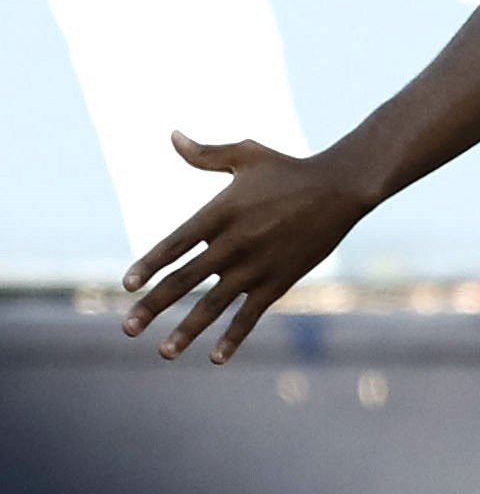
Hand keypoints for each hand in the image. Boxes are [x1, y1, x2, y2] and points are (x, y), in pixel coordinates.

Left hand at [121, 130, 371, 363]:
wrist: (340, 189)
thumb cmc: (289, 168)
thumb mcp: (246, 154)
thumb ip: (205, 154)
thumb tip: (172, 136)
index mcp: (220, 212)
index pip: (174, 244)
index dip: (149, 265)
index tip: (128, 285)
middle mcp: (234, 243)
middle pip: (185, 280)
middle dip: (152, 306)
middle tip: (126, 328)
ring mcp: (257, 266)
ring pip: (213, 304)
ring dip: (186, 330)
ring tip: (163, 352)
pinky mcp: (279, 281)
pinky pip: (251, 314)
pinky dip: (233, 336)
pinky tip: (215, 357)